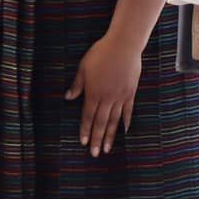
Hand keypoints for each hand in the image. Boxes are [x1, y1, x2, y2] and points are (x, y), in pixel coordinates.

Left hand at [66, 33, 142, 156]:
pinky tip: (124, 131)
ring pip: (114, 120)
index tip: (83, 142)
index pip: (88, 116)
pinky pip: (128, 110)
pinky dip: (126, 122)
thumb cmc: (101, 53)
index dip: (85, 130)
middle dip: (96, 139)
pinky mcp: (131, 92)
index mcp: (94, 92)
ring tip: (107, 148)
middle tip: (94, 154)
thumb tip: (68, 97)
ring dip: (110, 135)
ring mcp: (121, 96)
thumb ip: (77, 84)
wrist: (124, 45)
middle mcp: (107, 98)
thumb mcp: (84, 67)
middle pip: (101, 122)